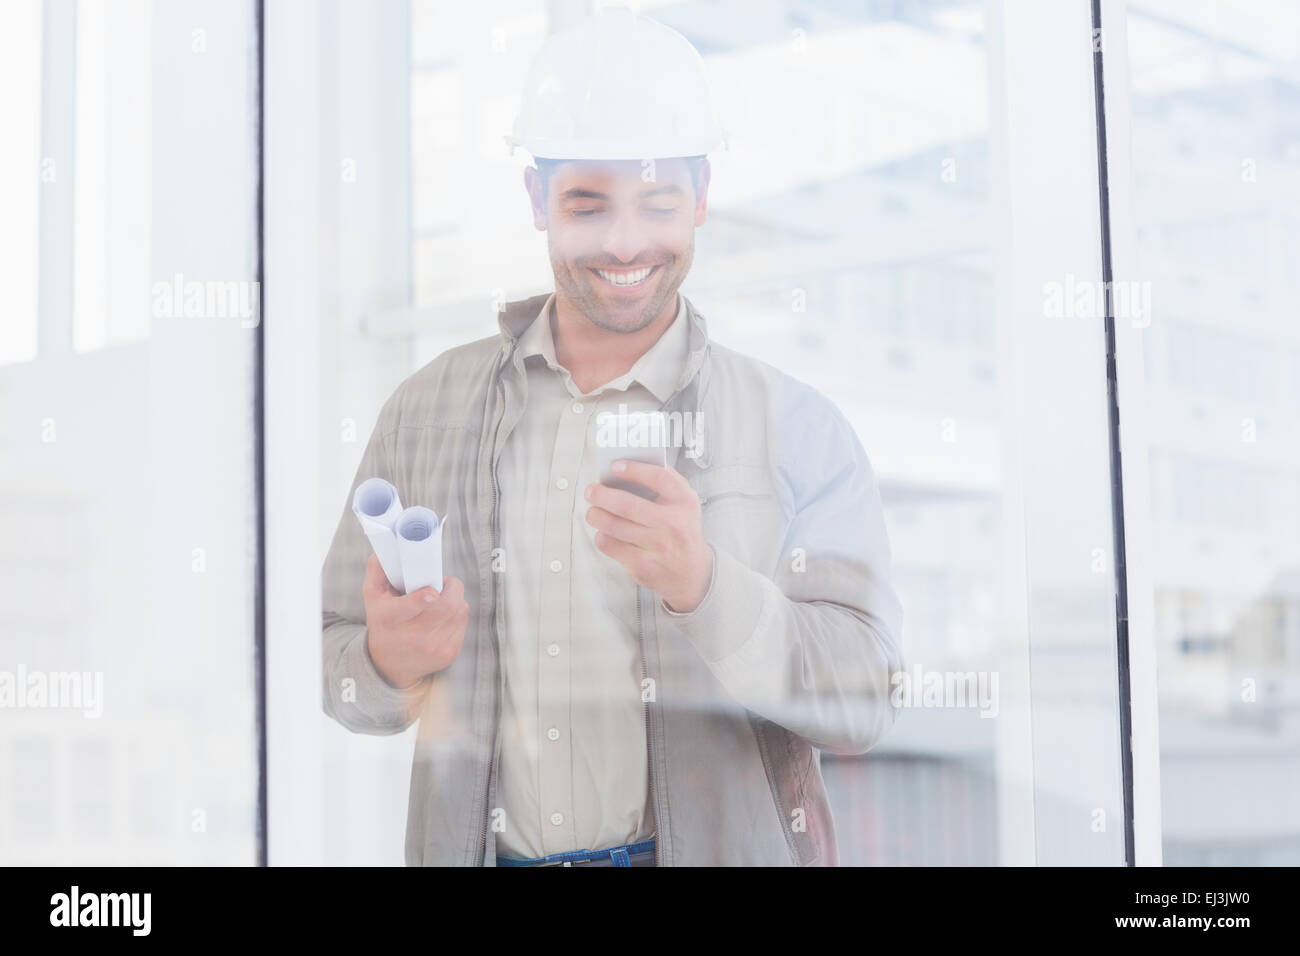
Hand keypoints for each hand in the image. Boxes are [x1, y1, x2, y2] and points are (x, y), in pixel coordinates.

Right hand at [362, 554, 467, 688]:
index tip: (431, 591)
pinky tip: (443, 616)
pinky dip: (457, 613)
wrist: (391, 665)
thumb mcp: (373, 596)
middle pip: (447, 606)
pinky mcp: (449, 654)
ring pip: (459, 611)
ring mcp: (433, 647)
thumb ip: (379, 569)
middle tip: (440, 585)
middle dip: (450, 589)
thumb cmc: (383, 622)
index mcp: (390, 618)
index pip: (409, 608)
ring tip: (440, 599)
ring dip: (455, 599)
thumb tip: (389, 548)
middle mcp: (412, 636)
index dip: (423, 598)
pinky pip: (463, 622)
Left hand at [585, 460, 713, 612]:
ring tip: (593, 511)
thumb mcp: (685, 503)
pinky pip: (610, 546)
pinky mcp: (643, 565)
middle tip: (591, 491)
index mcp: (685, 503)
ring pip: (613, 526)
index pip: (659, 478)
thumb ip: (666, 481)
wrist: (691, 573)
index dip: (634, 470)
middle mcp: (673, 525)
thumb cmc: (681, 530)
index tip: (614, 466)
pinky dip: (601, 536)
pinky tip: (604, 532)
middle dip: (602, 495)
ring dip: (595, 515)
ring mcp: (658, 547)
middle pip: (628, 505)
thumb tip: (630, 465)